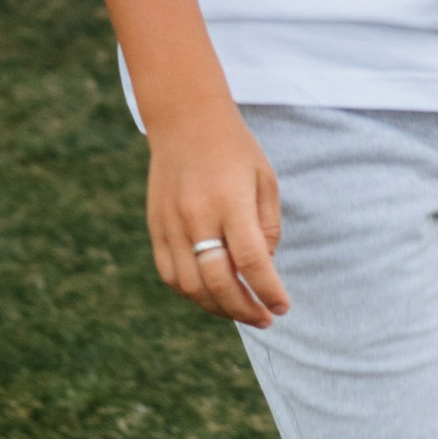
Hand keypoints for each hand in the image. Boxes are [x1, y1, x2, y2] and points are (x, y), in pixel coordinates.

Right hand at [146, 96, 287, 325]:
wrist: (186, 120)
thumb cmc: (234, 150)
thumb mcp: (265, 179)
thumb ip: (267, 226)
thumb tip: (263, 267)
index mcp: (230, 202)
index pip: (251, 261)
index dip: (268, 291)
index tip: (282, 307)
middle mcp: (197, 216)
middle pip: (218, 282)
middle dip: (245, 309)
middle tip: (264, 318)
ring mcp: (171, 224)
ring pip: (191, 286)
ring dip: (217, 307)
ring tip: (239, 310)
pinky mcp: (155, 227)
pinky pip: (170, 274)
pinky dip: (191, 293)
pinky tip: (211, 294)